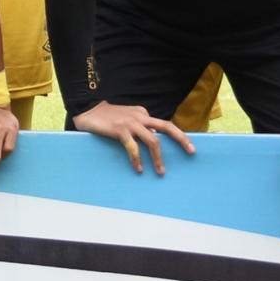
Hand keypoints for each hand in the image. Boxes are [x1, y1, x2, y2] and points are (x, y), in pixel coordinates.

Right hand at [70, 101, 194, 174]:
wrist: (88, 110)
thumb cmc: (107, 116)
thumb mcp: (127, 117)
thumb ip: (139, 125)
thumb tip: (152, 137)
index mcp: (143, 113)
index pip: (163, 125)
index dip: (177, 136)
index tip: (188, 146)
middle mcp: (140, 116)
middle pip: (166, 127)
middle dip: (181, 139)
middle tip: (191, 151)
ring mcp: (131, 123)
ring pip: (152, 140)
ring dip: (158, 157)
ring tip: (160, 171)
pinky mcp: (120, 130)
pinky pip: (133, 147)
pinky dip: (137, 159)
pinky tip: (138, 168)